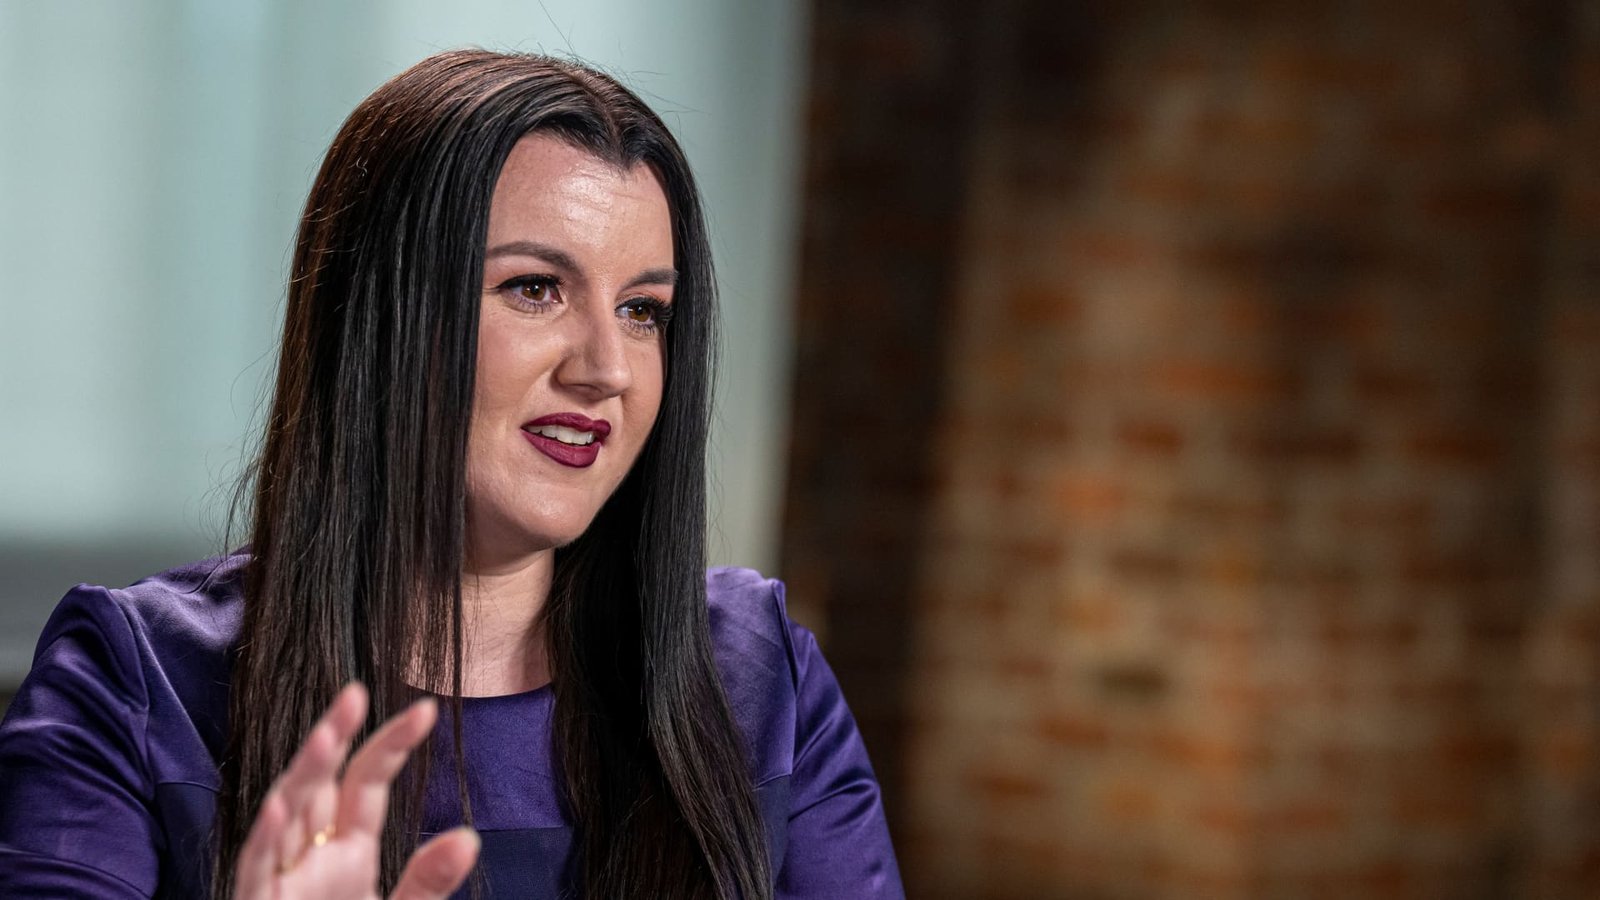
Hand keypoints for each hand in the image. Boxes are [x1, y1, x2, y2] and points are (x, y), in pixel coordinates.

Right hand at [233, 682, 479, 899]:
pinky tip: (280, 807)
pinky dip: (265, 841)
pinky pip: (256, 872)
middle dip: (334, 737)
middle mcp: (310, 859)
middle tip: (357, 693)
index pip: (365, 784)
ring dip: (302, 775)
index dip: (390, 745)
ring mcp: (280, 883)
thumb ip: (427, 883)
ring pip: (284, 817)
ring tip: (329, 735)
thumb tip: (469, 837)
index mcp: (347, 854)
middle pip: (319, 785)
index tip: (427, 709)